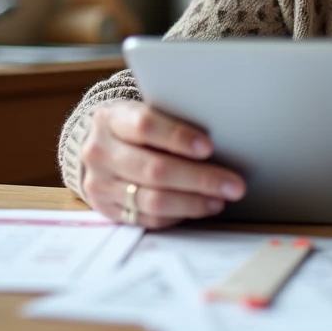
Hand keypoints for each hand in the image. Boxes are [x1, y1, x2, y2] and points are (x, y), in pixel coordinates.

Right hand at [79, 101, 245, 228]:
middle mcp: (100, 152)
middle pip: (154, 169)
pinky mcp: (106, 209)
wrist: (97, 147)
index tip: (209, 147)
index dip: (179, 137)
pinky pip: (147, 219)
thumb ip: (170, 122)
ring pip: (152, 199)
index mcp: (110, 119)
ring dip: (192, 202)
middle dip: (199, 178)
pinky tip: (198, 208)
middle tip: (233, 184)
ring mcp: (100, 184)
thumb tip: (222, 137)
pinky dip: (177, 215)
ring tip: (220, 199)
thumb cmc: (134, 127)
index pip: (145, 126)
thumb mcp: (143, 111)